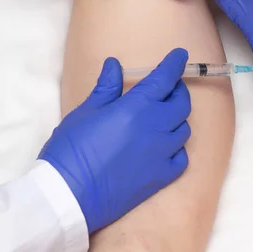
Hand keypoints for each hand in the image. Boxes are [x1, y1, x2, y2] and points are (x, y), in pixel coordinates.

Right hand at [39, 49, 191, 233]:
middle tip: (169, 88)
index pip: (164, 79)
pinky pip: (181, 158)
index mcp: (135, 108)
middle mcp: (155, 128)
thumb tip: (115, 64)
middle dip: (178, 91)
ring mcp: (161, 154)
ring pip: (184, 130)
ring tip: (165, 117)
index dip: (174, 64)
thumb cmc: (71, 150)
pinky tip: (166, 147)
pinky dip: (177, 148)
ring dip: (177, 119)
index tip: (180, 55)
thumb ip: (106, 88)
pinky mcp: (161, 177)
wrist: (68, 196)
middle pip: (181, 104)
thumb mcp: (85, 112)